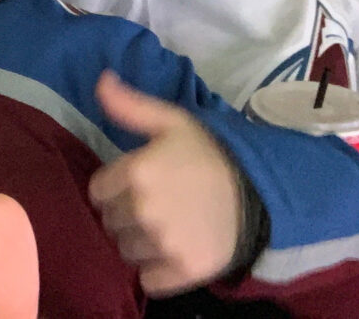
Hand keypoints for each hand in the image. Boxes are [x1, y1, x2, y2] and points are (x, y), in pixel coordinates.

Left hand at [89, 71, 242, 296]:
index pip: (97, 191)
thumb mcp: (172, 122)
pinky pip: (149, 281)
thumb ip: (130, 106)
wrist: (261, 192)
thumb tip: (101, 79)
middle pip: (110, 222)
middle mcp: (144, 209)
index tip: (133, 185)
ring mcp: (163, 243)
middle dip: (124, 214)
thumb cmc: (209, 154)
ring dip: (138, 243)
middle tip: (152, 206)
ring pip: (126, 252)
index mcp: (136, 172)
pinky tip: (171, 253)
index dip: (113, 188)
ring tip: (163, 228)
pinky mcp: (183, 271)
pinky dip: (156, 271)